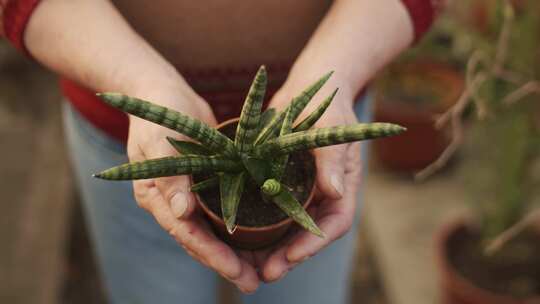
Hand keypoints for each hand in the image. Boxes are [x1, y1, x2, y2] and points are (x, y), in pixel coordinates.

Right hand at [126, 80, 259, 292]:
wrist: (163, 93)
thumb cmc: (160, 113)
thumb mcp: (160, 140)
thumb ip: (170, 177)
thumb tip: (182, 214)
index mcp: (157, 196)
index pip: (186, 233)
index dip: (211, 254)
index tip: (236, 270)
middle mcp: (171, 202)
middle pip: (199, 240)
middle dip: (225, 263)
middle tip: (253, 283)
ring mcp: (187, 195)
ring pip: (211, 231)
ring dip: (232, 252)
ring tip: (257, 272)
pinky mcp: (204, 184)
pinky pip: (219, 212)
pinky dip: (234, 228)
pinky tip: (255, 238)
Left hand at [255, 75, 363, 281]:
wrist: (310, 91)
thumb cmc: (327, 108)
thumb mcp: (331, 129)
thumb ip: (333, 158)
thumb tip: (334, 190)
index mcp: (342, 186)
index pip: (334, 224)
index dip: (314, 243)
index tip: (291, 255)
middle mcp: (323, 195)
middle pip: (309, 234)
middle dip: (289, 256)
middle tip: (266, 273)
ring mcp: (303, 192)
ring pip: (289, 229)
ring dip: (272, 249)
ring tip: (248, 266)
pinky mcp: (282, 185)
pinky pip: (272, 212)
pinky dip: (259, 227)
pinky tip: (238, 237)